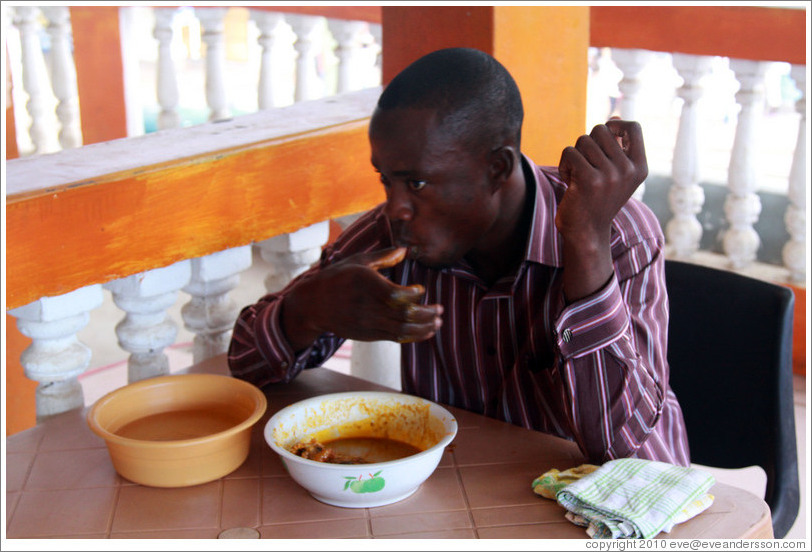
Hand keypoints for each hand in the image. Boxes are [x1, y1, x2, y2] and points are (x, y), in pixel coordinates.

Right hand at [281, 247, 442, 350]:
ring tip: (438, 322)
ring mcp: (368, 323)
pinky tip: (427, 331)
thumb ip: (383, 257)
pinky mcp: (369, 335)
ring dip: (424, 328)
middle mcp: (367, 306)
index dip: (412, 295)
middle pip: (403, 315)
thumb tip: (406, 249)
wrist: (313, 304)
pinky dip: (414, 336)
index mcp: (365, 284)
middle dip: (426, 314)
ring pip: (402, 330)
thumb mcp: (357, 261)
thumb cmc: (337, 277)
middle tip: (440, 309)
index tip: (421, 288)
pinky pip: (395, 338)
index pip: (395, 295)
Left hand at [556, 119, 647, 241]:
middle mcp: (628, 170)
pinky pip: (570, 152)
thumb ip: (617, 147)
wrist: (586, 233)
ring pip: (583, 140)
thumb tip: (615, 118)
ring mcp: (611, 175)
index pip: (634, 127)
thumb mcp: (614, 173)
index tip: (604, 140)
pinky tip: (568, 181)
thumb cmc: (597, 200)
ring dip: (574, 156)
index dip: (615, 125)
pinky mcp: (589, 179)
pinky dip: (564, 165)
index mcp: (640, 167)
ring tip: (577, 175)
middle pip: (601, 130)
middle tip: (585, 165)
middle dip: (587, 143)